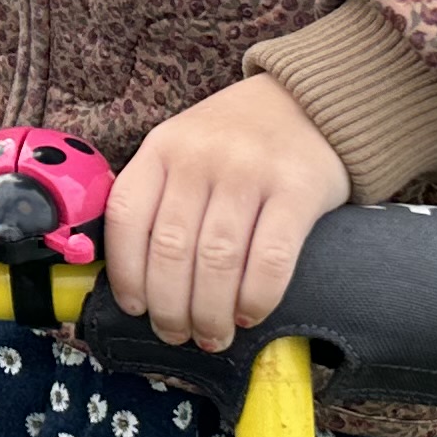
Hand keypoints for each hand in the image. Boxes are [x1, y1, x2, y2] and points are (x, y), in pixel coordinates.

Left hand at [105, 74, 353, 353]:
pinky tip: (249, 315)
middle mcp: (200, 156)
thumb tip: (137, 278)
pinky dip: (255, 298)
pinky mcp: (297, 189)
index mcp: (162, 146)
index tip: (135, 309)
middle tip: (177, 335)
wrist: (310, 100)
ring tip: (212, 336)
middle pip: (170, 249)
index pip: (126, 217)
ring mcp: (249, 171)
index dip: (125, 273)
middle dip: (169, 307)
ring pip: (216, 261)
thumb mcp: (184, 146)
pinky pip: (269, 259)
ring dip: (209, 313)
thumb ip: (160, 194)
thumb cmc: (237, 139)